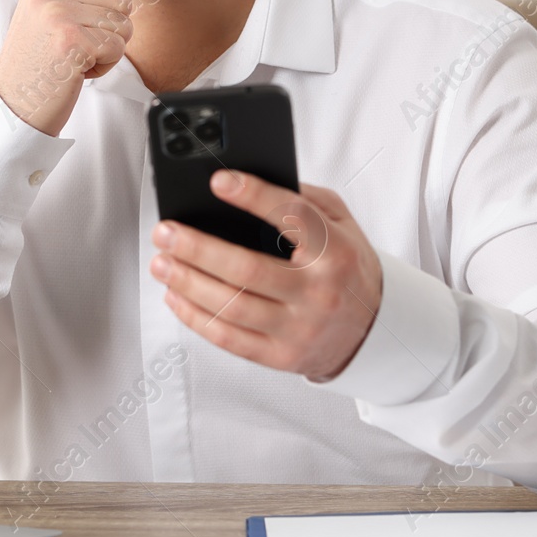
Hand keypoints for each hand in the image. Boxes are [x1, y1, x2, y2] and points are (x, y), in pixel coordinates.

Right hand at [0, 0, 133, 136]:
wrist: (13, 105)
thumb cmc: (37, 63)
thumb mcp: (51, 16)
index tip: (92, 5)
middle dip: (110, 26)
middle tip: (78, 43)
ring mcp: (59, 16)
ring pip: (124, 22)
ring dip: (108, 47)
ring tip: (77, 56)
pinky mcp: (73, 43)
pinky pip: (117, 46)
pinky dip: (105, 65)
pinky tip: (78, 70)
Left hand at [149, 169, 382, 381]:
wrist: (374, 330)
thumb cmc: (347, 266)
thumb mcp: (341, 223)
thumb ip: (304, 199)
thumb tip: (251, 180)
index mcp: (335, 251)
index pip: (293, 216)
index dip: (254, 196)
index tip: (219, 181)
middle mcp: (318, 292)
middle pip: (246, 269)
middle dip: (197, 248)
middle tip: (166, 231)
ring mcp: (299, 328)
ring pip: (231, 305)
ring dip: (187, 282)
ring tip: (161, 262)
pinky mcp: (282, 357)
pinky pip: (229, 338)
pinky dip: (195, 317)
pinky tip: (175, 296)